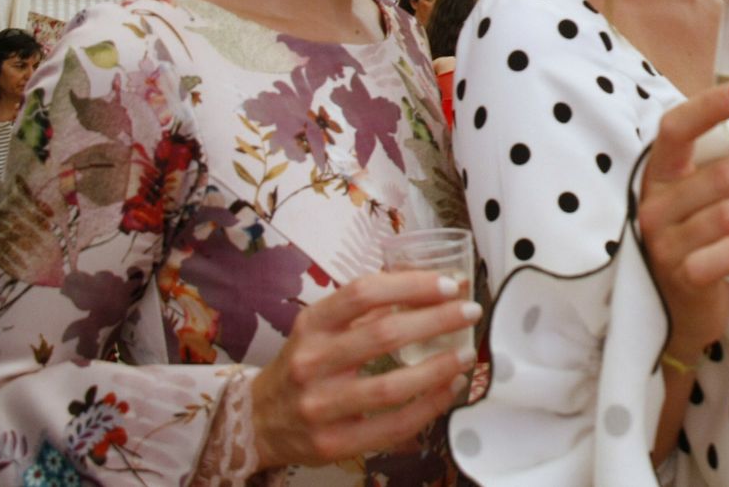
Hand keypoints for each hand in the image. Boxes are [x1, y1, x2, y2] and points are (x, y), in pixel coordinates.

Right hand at [250, 269, 478, 470]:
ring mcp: (322, 406)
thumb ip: (365, 309)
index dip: (411, 285)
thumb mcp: (320, 328)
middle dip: (437, 321)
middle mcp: (313, 362)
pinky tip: (448, 389)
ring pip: (391, 386)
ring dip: (438, 368)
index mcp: (311, 325)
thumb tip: (427, 285)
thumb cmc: (302, 365)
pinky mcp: (334, 443)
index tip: (448, 284)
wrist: (258, 419)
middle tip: (469, 312)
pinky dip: (428, 407)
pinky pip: (392, 426)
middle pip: (384, 335)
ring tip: (465, 353)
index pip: (363, 293)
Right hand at [635, 79, 728, 354]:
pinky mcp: (682, 277)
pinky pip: (725, 255)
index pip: (677, 127)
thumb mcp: (715, 195)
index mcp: (662, 173)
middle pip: (725, 176)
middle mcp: (657, 204)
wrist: (684, 310)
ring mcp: (665, 243)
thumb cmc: (706, 238)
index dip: (713, 105)